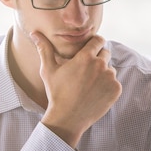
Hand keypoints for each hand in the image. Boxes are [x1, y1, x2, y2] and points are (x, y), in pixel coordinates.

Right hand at [31, 32, 121, 146]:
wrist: (67, 118)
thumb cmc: (56, 93)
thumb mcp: (48, 70)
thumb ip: (44, 49)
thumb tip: (34, 33)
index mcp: (86, 57)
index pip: (98, 40)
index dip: (95, 43)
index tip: (91, 49)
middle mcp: (101, 65)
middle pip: (105, 53)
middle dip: (98, 58)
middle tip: (86, 71)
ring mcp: (110, 78)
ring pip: (110, 69)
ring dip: (103, 73)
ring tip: (89, 85)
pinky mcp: (116, 89)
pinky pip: (114, 82)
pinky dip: (108, 86)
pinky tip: (95, 93)